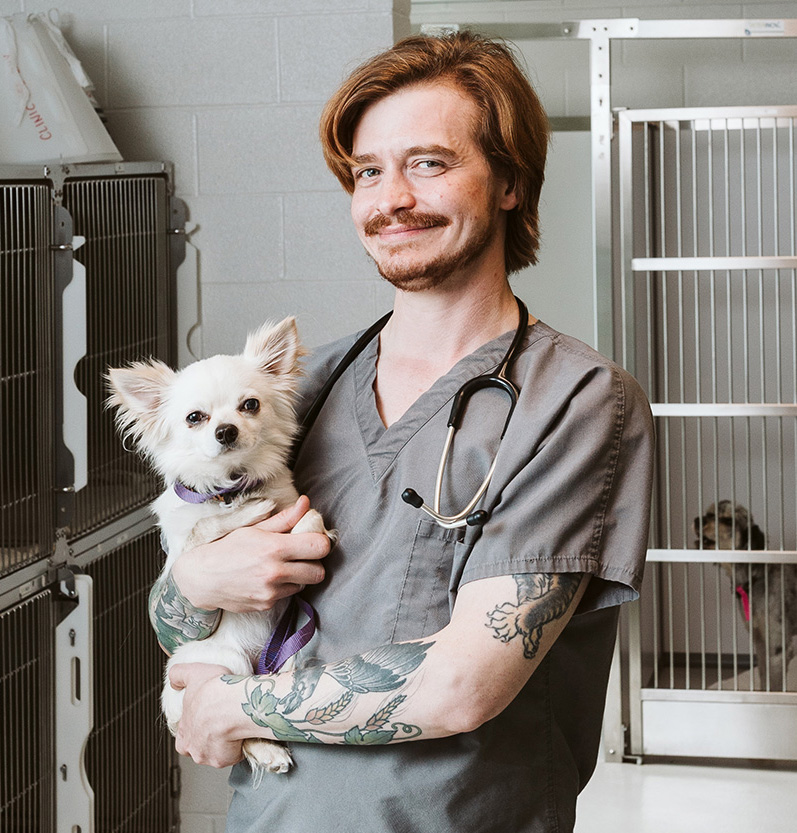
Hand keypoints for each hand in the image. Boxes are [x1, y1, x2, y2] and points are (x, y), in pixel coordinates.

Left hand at [169, 663, 244, 767]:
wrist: (235, 704)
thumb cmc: (214, 691)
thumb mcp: (193, 673)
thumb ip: (179, 675)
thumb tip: (174, 680)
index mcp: (183, 733)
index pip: (184, 737)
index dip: (195, 727)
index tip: (206, 718)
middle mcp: (193, 749)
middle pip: (200, 748)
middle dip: (210, 739)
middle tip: (222, 722)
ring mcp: (210, 757)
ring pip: (218, 752)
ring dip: (225, 743)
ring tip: (235, 724)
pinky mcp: (227, 759)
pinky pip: (234, 755)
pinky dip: (239, 746)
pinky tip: (243, 731)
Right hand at [172, 496, 330, 611]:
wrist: (201, 578)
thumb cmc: (227, 548)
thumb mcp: (254, 529)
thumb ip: (285, 519)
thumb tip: (305, 503)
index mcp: (274, 548)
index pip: (320, 547)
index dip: (320, 542)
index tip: (312, 539)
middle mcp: (276, 572)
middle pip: (319, 572)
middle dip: (314, 562)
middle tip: (302, 555)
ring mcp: (271, 592)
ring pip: (305, 584)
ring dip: (299, 575)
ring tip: (282, 566)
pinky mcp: (267, 605)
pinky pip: (288, 594)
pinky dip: (284, 586)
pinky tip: (268, 578)